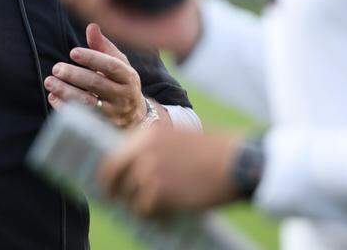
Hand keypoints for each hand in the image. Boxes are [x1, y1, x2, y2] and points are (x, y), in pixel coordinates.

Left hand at [45, 23, 146, 127]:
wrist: (135, 118)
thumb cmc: (120, 83)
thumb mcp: (118, 64)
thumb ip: (103, 46)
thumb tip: (91, 26)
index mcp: (128, 77)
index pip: (111, 66)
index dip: (92, 58)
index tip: (72, 52)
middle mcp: (123, 96)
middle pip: (97, 84)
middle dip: (74, 75)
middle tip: (56, 68)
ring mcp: (114, 114)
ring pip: (88, 103)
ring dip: (66, 92)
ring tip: (49, 82)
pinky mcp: (102, 127)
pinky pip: (81, 118)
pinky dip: (65, 107)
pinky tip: (53, 97)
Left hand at [98, 127, 243, 215]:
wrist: (239, 161)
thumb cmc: (214, 152)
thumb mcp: (178, 138)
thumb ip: (153, 148)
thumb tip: (133, 168)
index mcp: (147, 133)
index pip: (114, 153)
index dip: (109, 170)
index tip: (107, 181)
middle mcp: (143, 148)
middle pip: (111, 173)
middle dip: (110, 188)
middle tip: (113, 198)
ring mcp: (150, 169)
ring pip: (128, 193)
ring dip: (133, 203)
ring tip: (145, 207)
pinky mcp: (161, 190)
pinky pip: (143, 207)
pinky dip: (148, 213)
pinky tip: (158, 214)